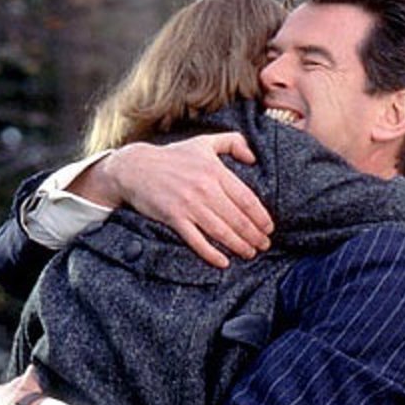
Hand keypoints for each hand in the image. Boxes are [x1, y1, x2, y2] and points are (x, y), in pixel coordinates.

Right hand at [71, 134, 272, 267]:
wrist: (135, 168)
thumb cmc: (172, 156)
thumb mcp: (204, 142)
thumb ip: (233, 142)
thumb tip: (254, 157)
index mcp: (215, 171)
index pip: (246, 198)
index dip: (261, 216)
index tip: (269, 228)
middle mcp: (205, 189)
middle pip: (237, 218)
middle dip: (254, 235)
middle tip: (264, 246)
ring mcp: (189, 205)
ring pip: (221, 231)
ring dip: (239, 245)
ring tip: (250, 253)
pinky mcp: (174, 218)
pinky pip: (196, 240)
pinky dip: (211, 253)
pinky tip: (223, 262)